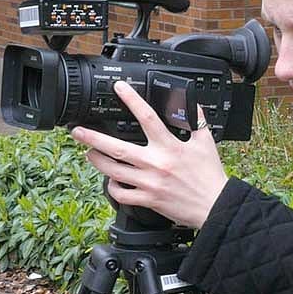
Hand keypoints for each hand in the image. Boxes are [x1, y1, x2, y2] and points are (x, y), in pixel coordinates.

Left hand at [70, 81, 229, 227]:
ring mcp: (148, 183)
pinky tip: (110, 180)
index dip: (131, 100)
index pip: (147, 117)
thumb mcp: (206, 143)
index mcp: (170, 146)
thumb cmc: (210, 176)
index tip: (118, 88)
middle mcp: (155, 164)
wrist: (215, 206)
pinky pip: (121, 194)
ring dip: (97, 160)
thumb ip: (197, 121)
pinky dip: (112, 186)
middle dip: (93, 138)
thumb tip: (192, 104)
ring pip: (113, 171)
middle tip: (77, 131)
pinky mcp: (147, 200)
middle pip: (117, 148)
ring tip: (89, 152)